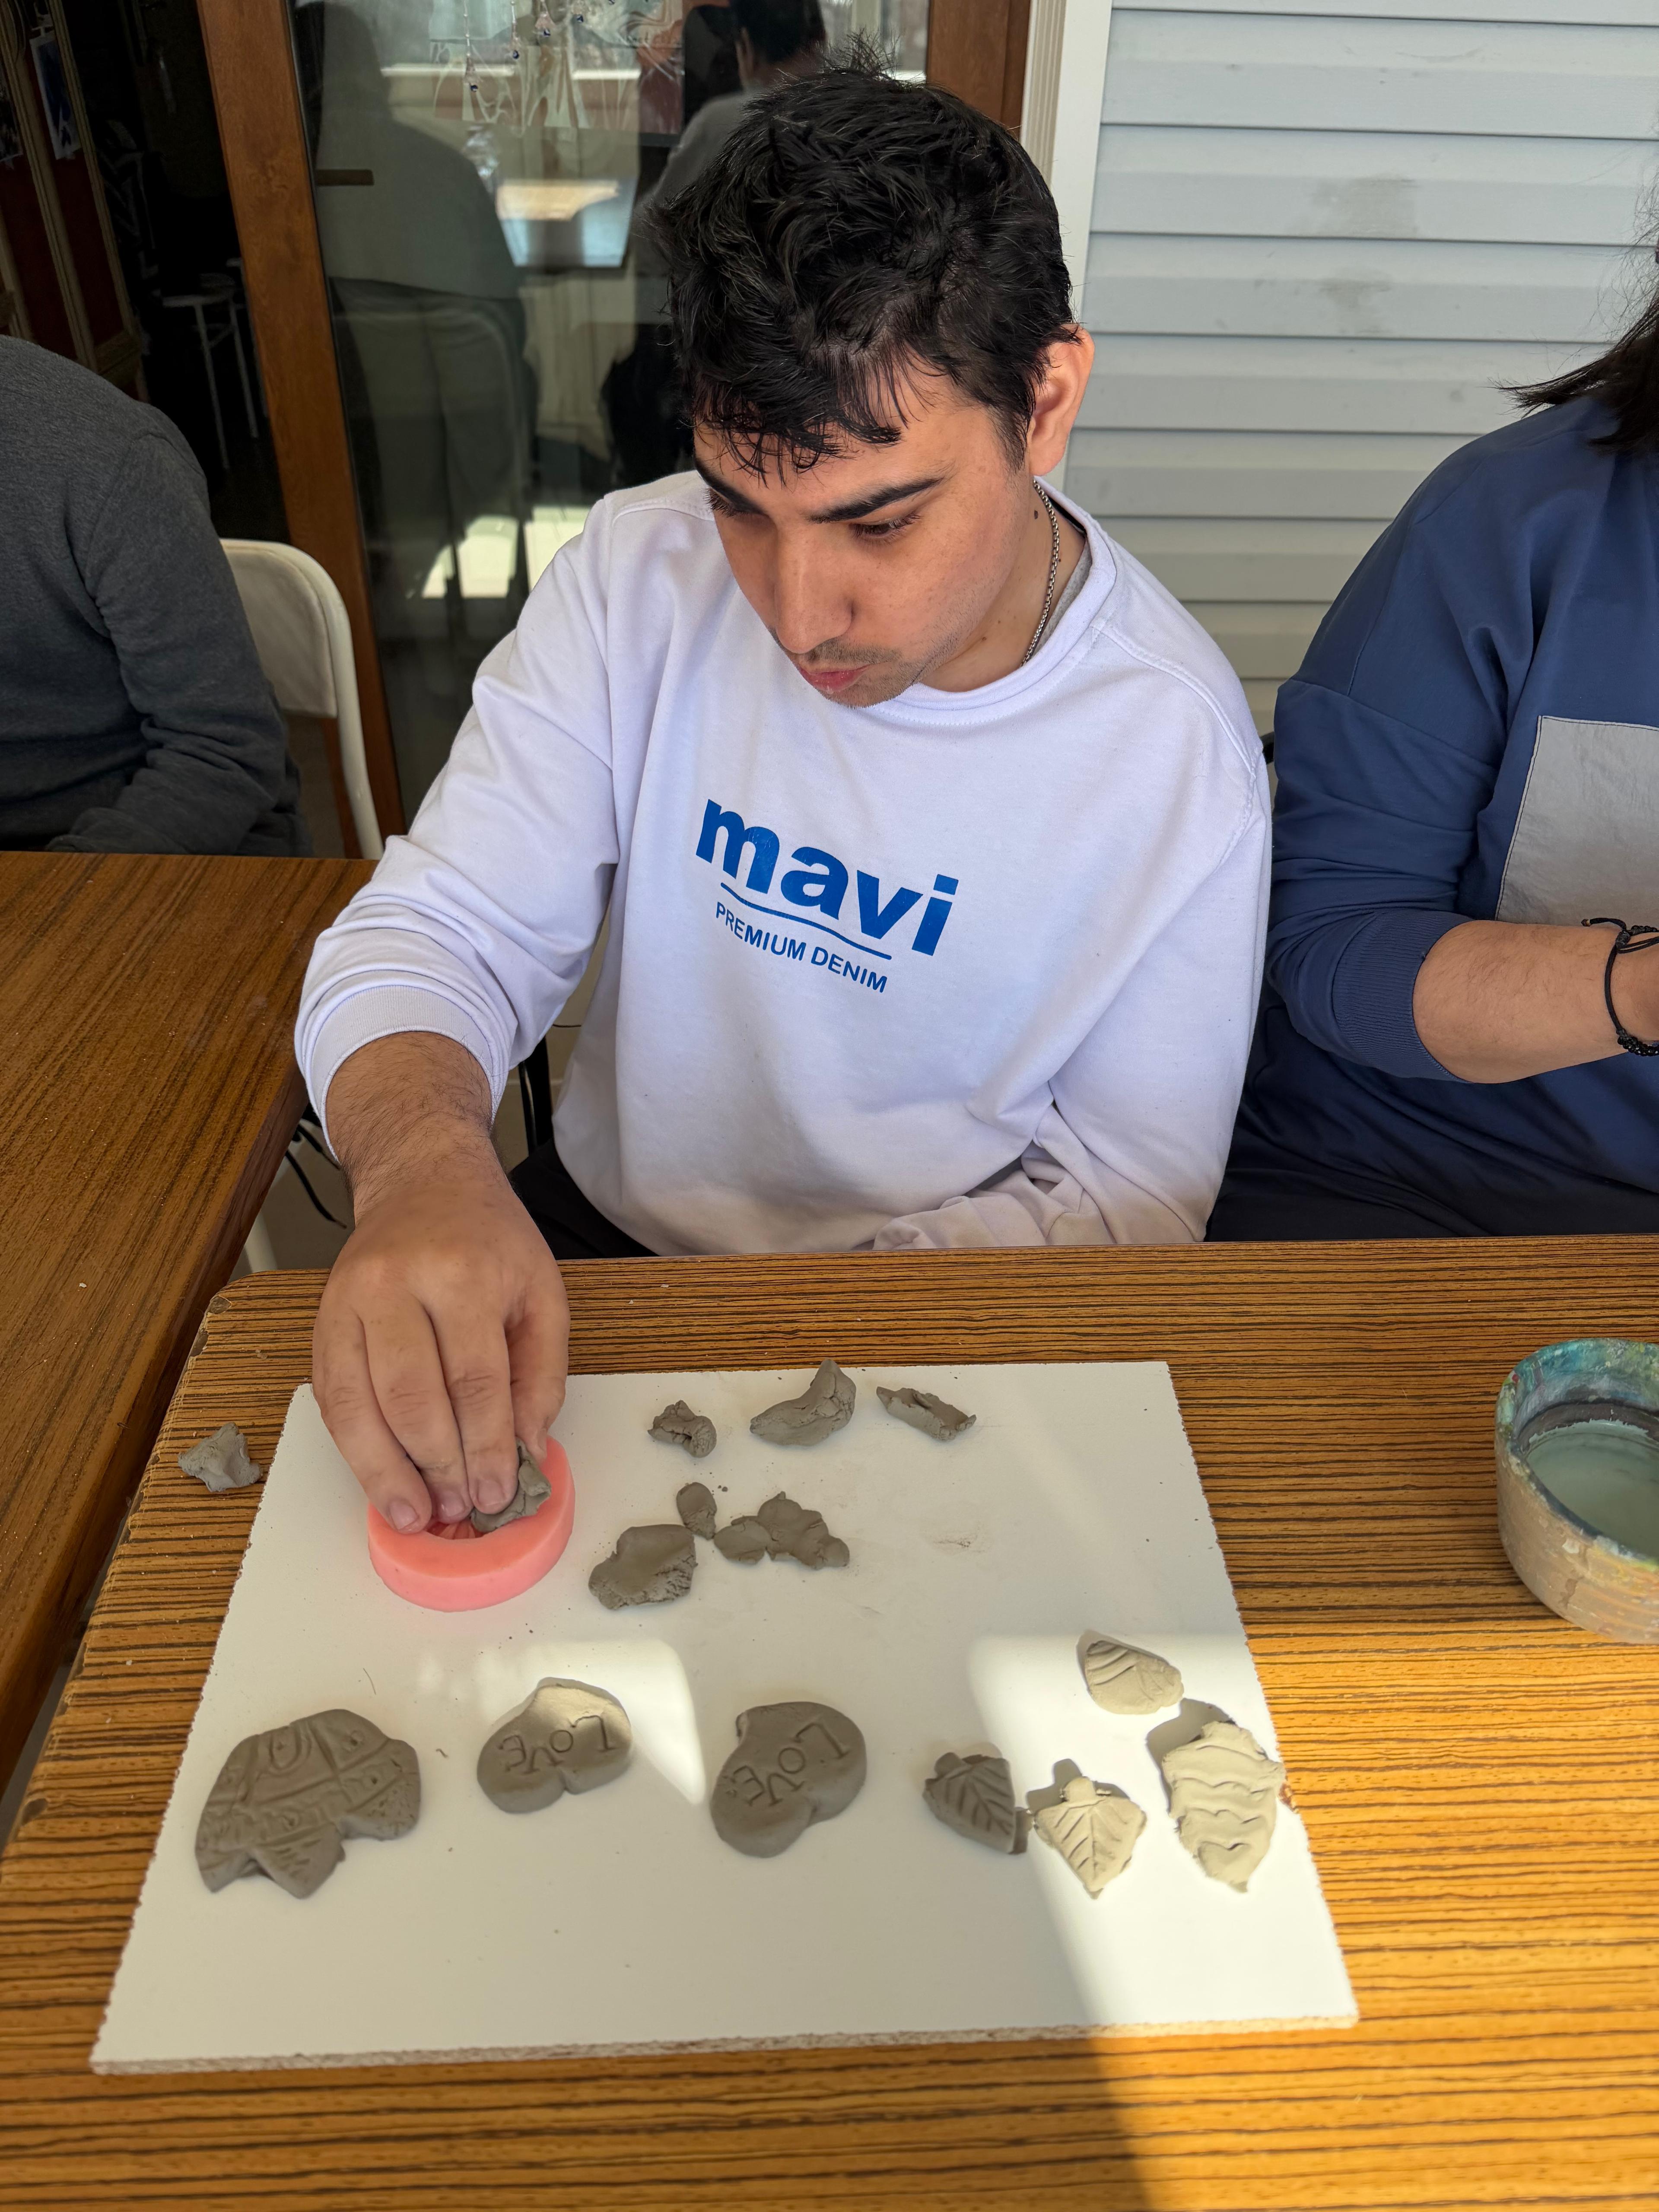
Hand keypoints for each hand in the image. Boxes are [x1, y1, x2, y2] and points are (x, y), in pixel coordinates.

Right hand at [312, 1035, 568, 1532]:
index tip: (496, 1495)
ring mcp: (349, 1300)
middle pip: (412, 1397)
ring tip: (414, 1514)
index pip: (475, 1380)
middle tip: (457, 1509)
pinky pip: (332, 1396)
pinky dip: (354, 1447)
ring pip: (359, 1404)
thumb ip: (540, 1373)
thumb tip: (527, 1452)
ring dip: (385, 1472)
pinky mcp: (321, 1319)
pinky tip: (379, 1480)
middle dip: (436, 1466)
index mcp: (464, 1274)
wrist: (423, 1179)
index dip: (484, 1448)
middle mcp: (398, 1284)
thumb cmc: (489, 1240)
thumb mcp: (542, 1292)